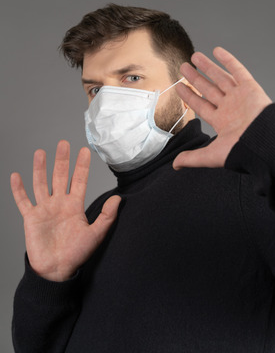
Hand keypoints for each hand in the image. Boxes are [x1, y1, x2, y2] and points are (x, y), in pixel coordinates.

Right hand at [11, 141, 120, 281]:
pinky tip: (16, 176)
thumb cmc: (77, 254)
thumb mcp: (96, 234)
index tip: (85, 150)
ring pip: (41, 183)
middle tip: (63, 143)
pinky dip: (18, 189)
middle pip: (60, 176)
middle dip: (62, 160)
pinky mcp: (31, 218)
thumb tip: (118, 199)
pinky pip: (23, 201)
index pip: (79, 180)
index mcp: (75, 206)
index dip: (82, 166)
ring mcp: (44, 209)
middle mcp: (59, 203)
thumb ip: (107, 216)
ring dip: (40, 168)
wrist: (57, 270)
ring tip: (41, 152)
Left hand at [173, 47, 272, 169]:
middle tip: (183, 67)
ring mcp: (240, 97)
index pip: (201, 105)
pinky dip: (229, 60)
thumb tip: (175, 164)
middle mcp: (229, 107)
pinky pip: (239, 71)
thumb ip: (192, 157)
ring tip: (195, 56)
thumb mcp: (211, 155)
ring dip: (208, 67)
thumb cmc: (241, 151)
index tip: (178, 86)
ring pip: (221, 78)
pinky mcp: (251, 88)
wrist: (263, 144)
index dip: (189, 95)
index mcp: (221, 121)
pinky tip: (217, 51)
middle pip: (208, 89)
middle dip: (195, 78)